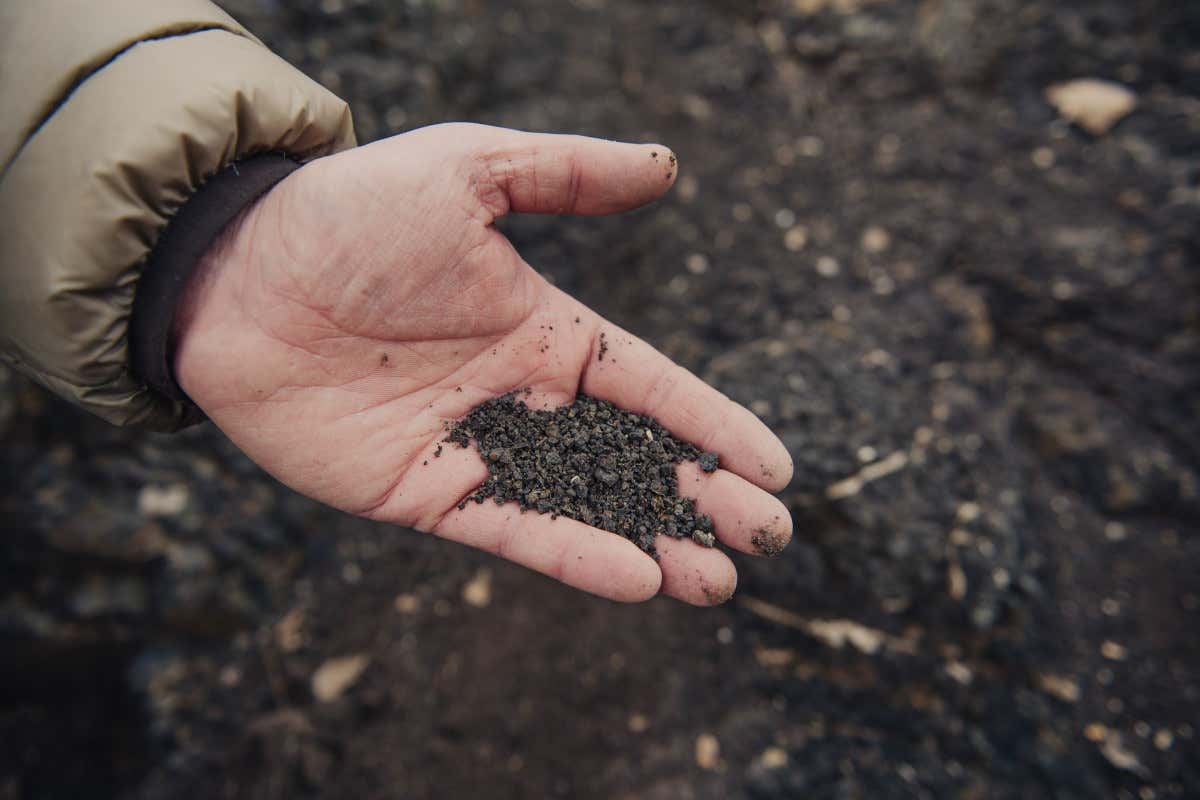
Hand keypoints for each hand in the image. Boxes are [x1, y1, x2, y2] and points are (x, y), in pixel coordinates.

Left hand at [173, 123, 792, 604]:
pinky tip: (636, 578)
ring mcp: (476, 449)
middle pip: (633, 456)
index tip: (776, 465)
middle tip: (767, 538)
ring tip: (719, 581)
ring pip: (584, 506)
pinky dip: (575, 556)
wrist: (234, 274)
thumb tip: (667, 166)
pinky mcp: (425, 494)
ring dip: (654, 542)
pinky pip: (512, 531)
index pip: (651, 385)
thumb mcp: (466, 171)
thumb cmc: (348, 213)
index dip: (713, 424)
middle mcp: (521, 396)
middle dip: (703, 498)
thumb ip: (564, 175)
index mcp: (545, 327)